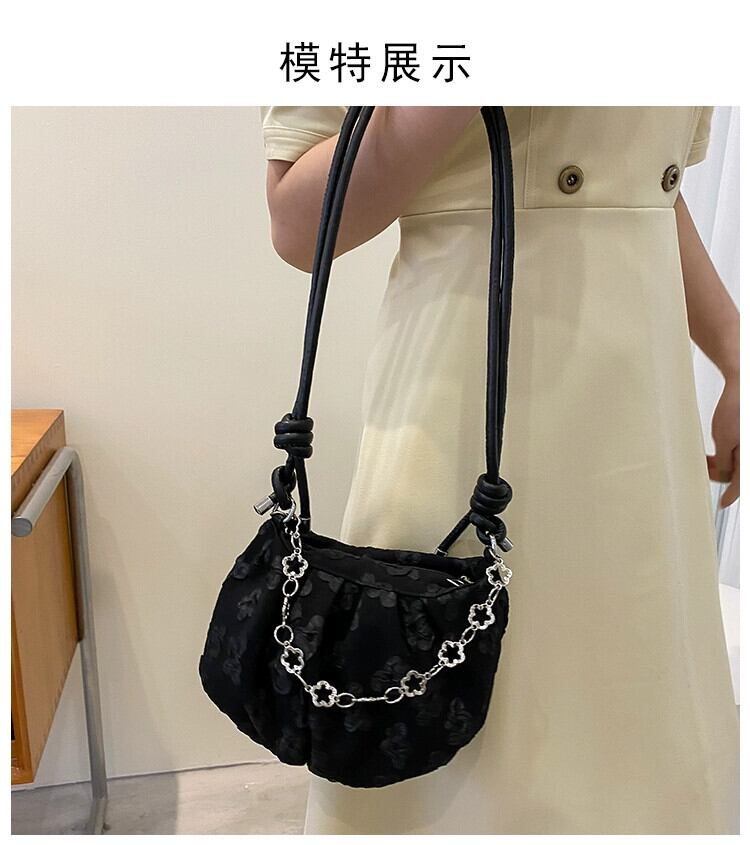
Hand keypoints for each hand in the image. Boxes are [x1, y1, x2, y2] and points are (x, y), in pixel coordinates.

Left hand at [707, 374, 739, 507]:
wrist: (742, 387)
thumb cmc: (736, 409)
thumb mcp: (723, 441)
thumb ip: (724, 463)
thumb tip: (723, 476)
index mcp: (748, 459)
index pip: (740, 485)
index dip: (730, 496)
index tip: (722, 503)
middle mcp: (749, 453)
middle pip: (738, 473)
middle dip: (720, 473)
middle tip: (704, 468)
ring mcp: (748, 445)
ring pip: (737, 462)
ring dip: (722, 463)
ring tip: (707, 457)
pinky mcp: (746, 437)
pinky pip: (739, 452)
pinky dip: (727, 454)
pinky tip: (717, 450)